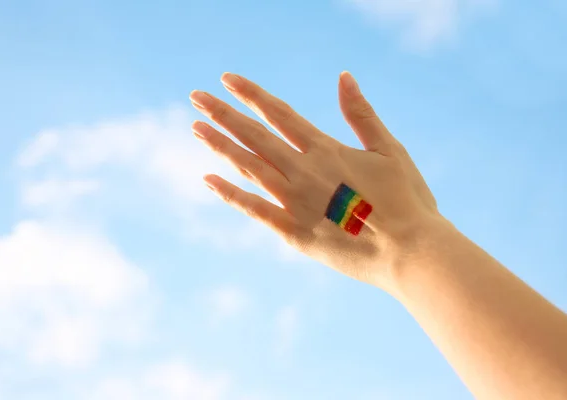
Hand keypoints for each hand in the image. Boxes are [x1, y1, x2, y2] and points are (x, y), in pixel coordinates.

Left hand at [189, 72, 439, 286]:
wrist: (411, 252)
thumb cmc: (408, 201)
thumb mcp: (390, 150)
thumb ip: (362, 114)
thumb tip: (344, 77)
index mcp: (327, 149)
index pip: (279, 113)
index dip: (251, 95)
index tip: (226, 80)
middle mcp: (304, 171)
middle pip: (255, 136)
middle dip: (224, 114)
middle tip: (195, 97)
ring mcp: (295, 202)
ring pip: (249, 167)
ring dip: (220, 147)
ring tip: (196, 129)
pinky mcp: (293, 233)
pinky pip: (254, 210)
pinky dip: (230, 195)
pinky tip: (208, 180)